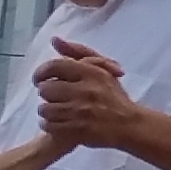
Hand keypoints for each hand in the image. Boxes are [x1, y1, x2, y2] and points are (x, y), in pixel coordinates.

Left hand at [30, 40, 149, 154]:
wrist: (130, 125)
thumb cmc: (114, 96)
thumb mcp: (101, 70)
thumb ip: (77, 53)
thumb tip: (54, 39)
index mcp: (92, 73)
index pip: (54, 66)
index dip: (41, 73)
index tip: (40, 79)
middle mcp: (86, 91)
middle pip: (45, 89)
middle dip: (48, 94)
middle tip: (57, 97)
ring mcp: (81, 112)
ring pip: (45, 109)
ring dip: (48, 111)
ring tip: (59, 111)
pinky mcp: (78, 130)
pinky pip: (48, 125)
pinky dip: (50, 125)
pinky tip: (59, 123)